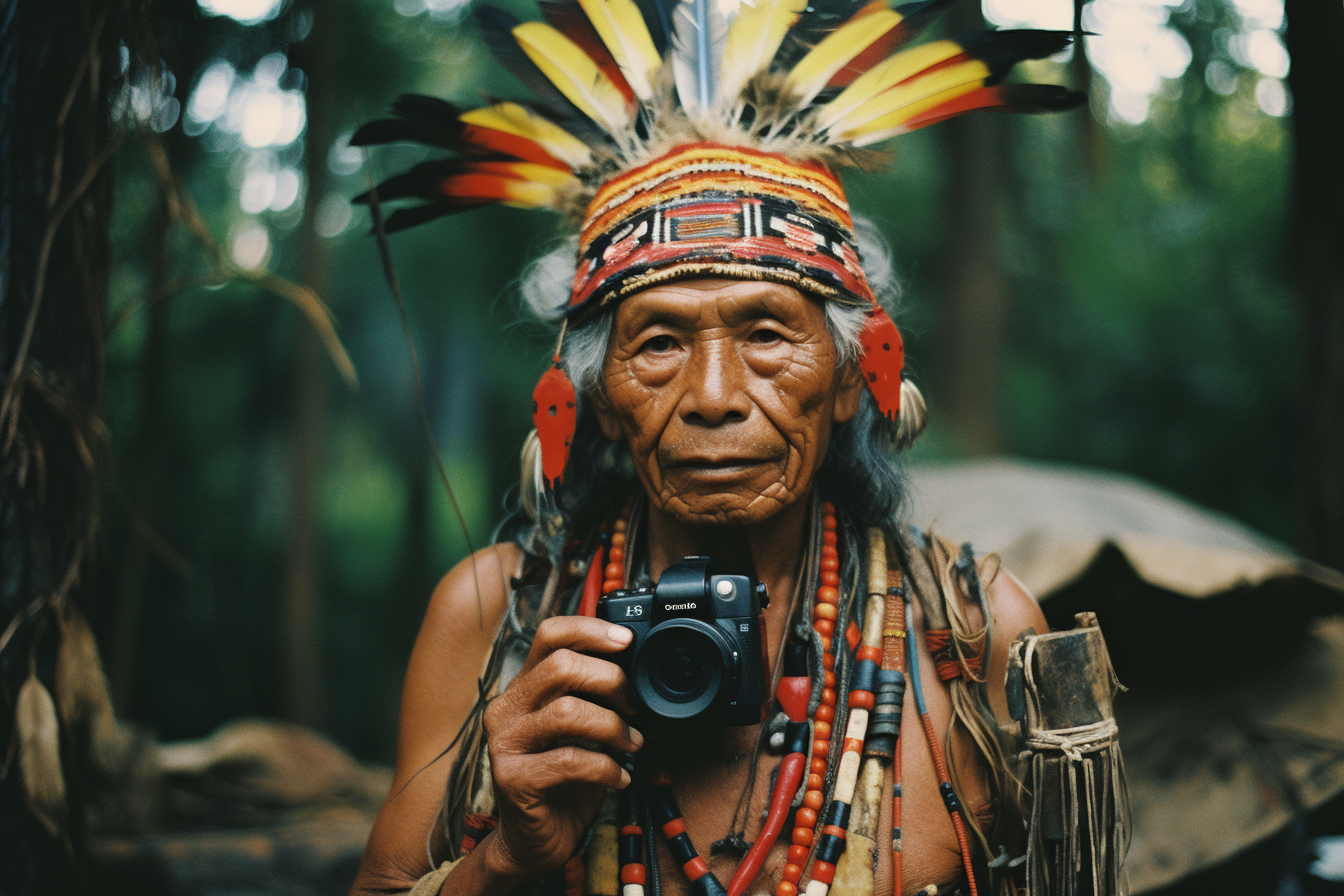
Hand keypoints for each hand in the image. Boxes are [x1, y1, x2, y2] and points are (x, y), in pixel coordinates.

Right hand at [481, 616, 642, 878]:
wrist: (534, 840)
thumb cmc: (563, 780)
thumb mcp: (580, 729)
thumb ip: (594, 696)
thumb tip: (640, 669)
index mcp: (524, 687)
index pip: (549, 635)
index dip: (590, 630)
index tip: (627, 641)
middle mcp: (507, 708)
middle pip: (561, 665)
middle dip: (611, 681)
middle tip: (636, 707)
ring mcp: (505, 743)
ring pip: (567, 711)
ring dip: (613, 726)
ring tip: (632, 744)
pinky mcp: (512, 778)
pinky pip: (570, 760)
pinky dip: (606, 767)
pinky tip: (619, 777)